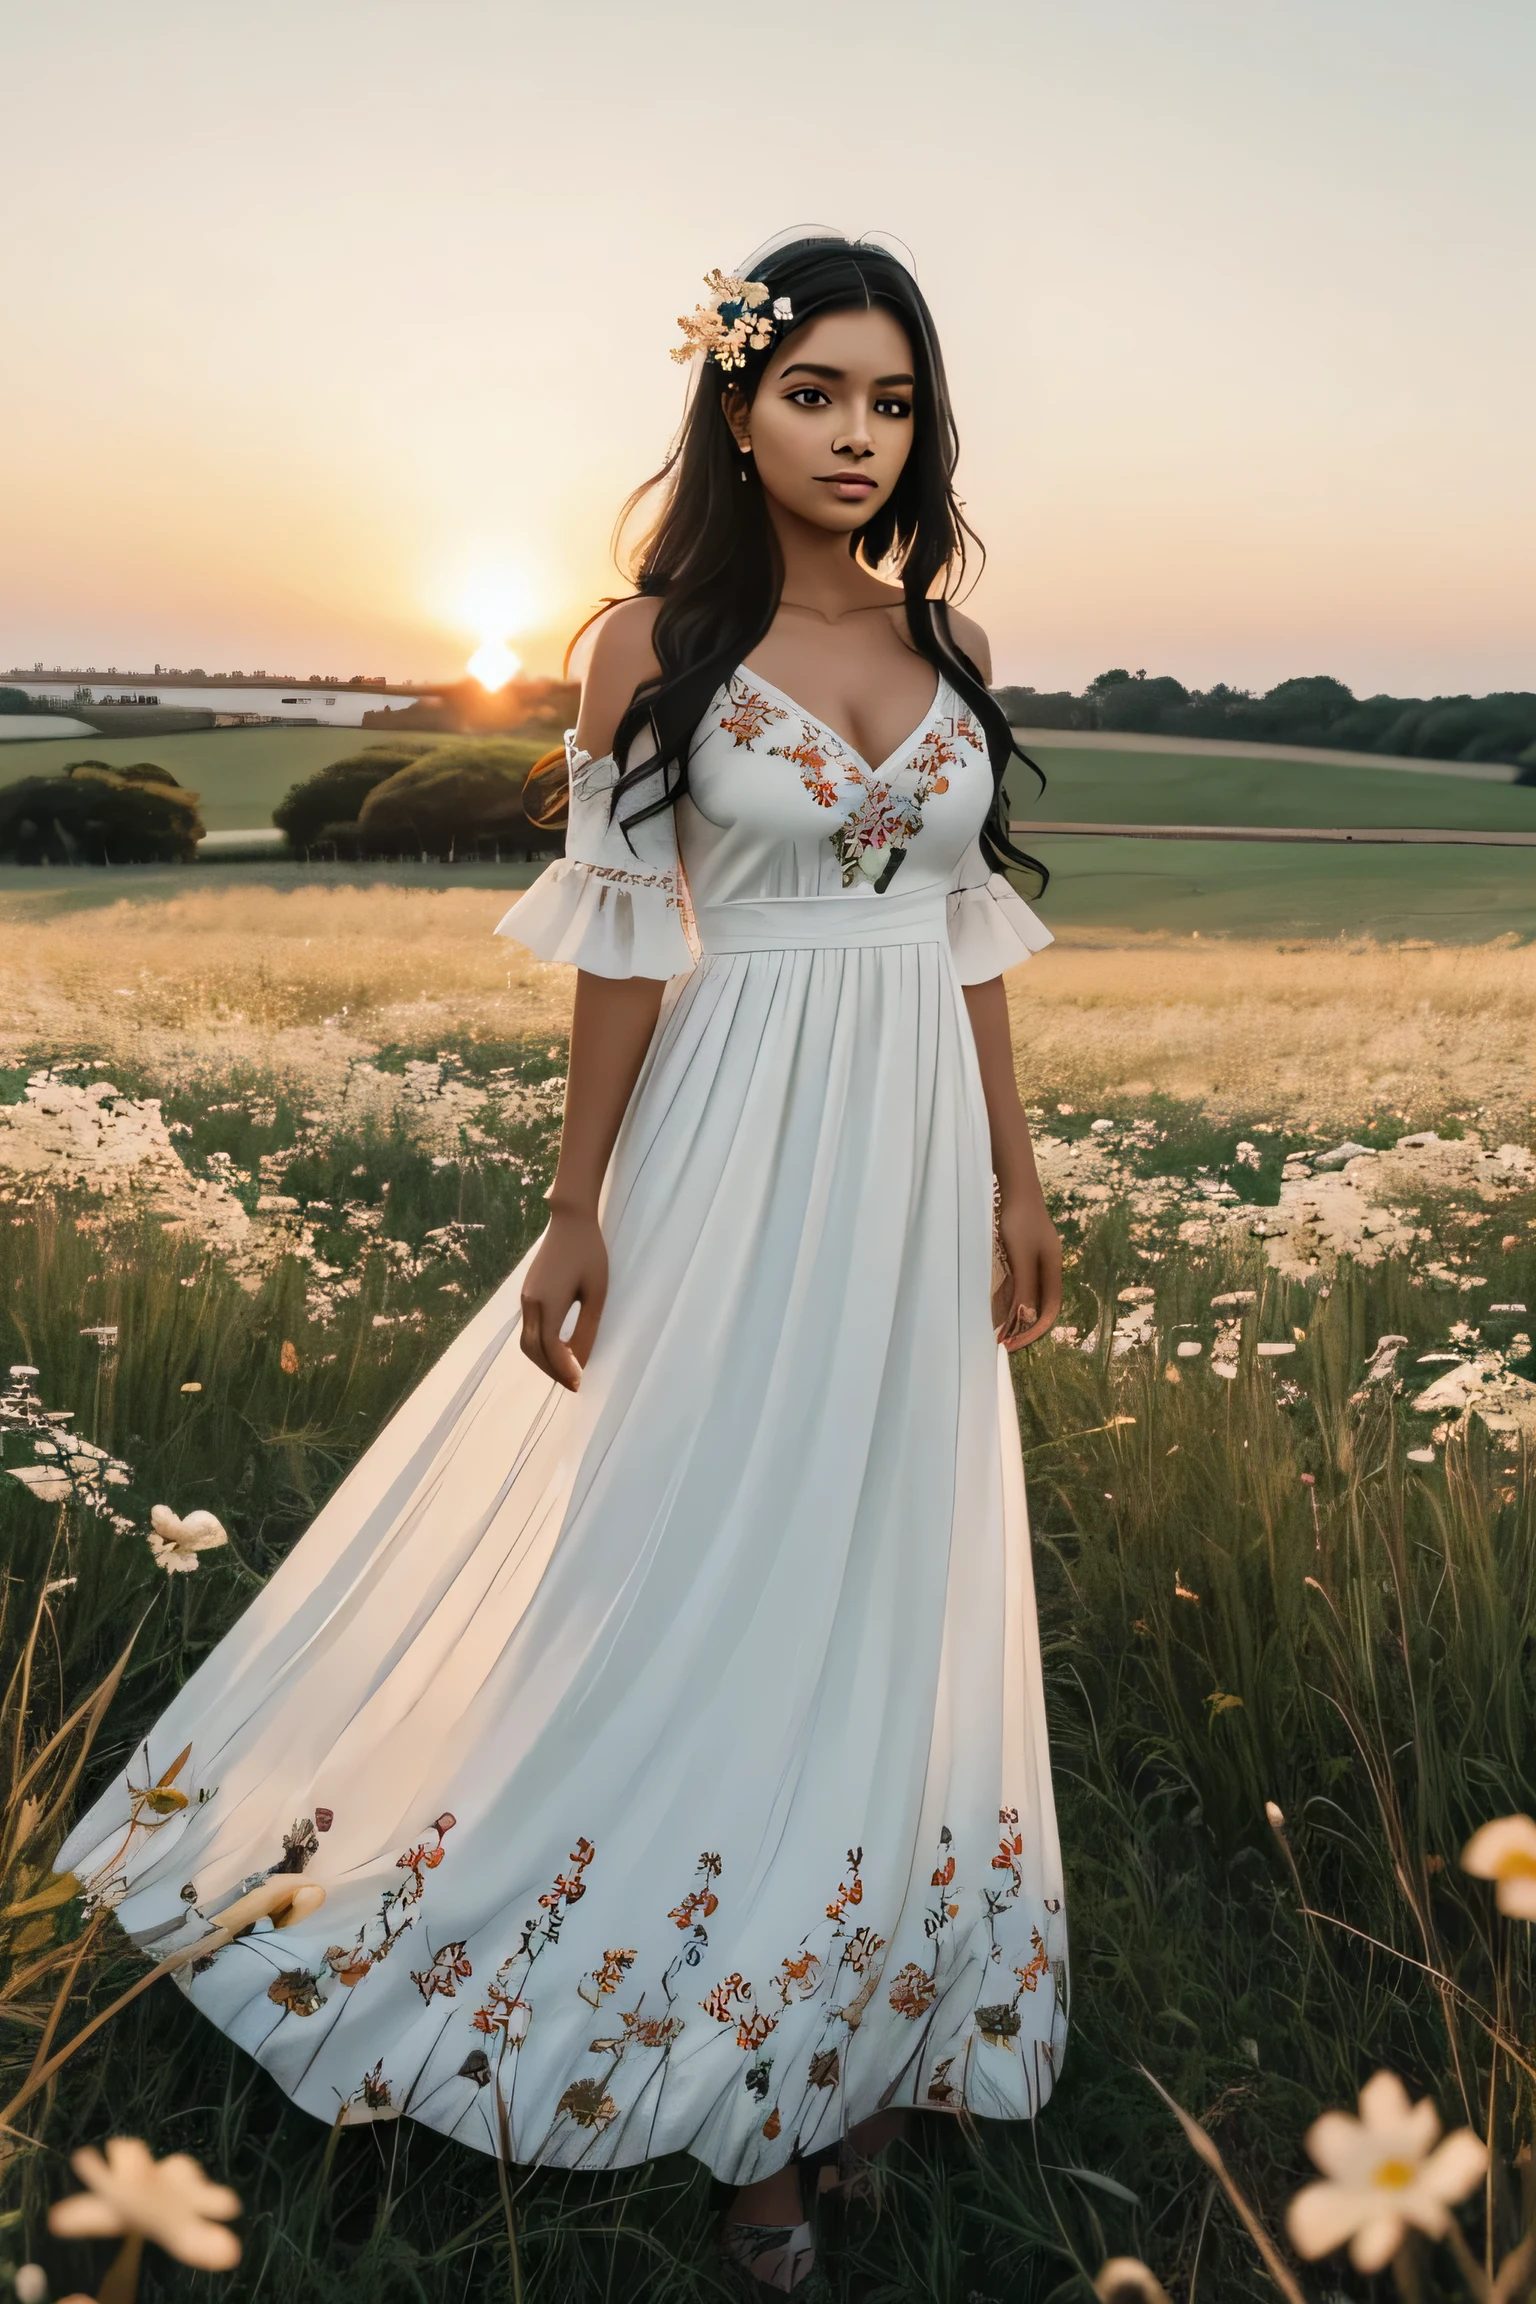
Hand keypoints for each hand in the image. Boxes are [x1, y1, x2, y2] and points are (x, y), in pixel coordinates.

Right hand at [520, 1210, 607, 1390]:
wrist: (570, 1221)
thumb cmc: (590, 1254)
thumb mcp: (596, 1293)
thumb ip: (587, 1330)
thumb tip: (579, 1363)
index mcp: (548, 1303)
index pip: (551, 1349)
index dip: (564, 1370)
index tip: (580, 1384)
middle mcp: (530, 1303)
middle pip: (533, 1351)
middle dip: (552, 1371)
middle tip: (574, 1383)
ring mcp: (525, 1298)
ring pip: (527, 1342)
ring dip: (544, 1361)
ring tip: (567, 1370)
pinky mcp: (526, 1293)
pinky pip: (528, 1329)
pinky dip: (541, 1346)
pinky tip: (560, 1348)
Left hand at [992, 1191, 1061, 1351]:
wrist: (1017, 1189)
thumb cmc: (1021, 1222)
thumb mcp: (1022, 1257)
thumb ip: (1025, 1287)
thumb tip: (1027, 1319)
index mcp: (1053, 1271)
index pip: (1049, 1310)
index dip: (1034, 1329)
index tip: (1013, 1342)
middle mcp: (1048, 1269)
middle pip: (1040, 1305)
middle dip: (1024, 1326)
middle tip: (1003, 1341)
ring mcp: (1036, 1261)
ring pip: (1029, 1295)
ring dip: (1015, 1314)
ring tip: (998, 1330)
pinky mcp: (1024, 1254)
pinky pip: (1019, 1283)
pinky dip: (1010, 1298)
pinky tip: (997, 1305)